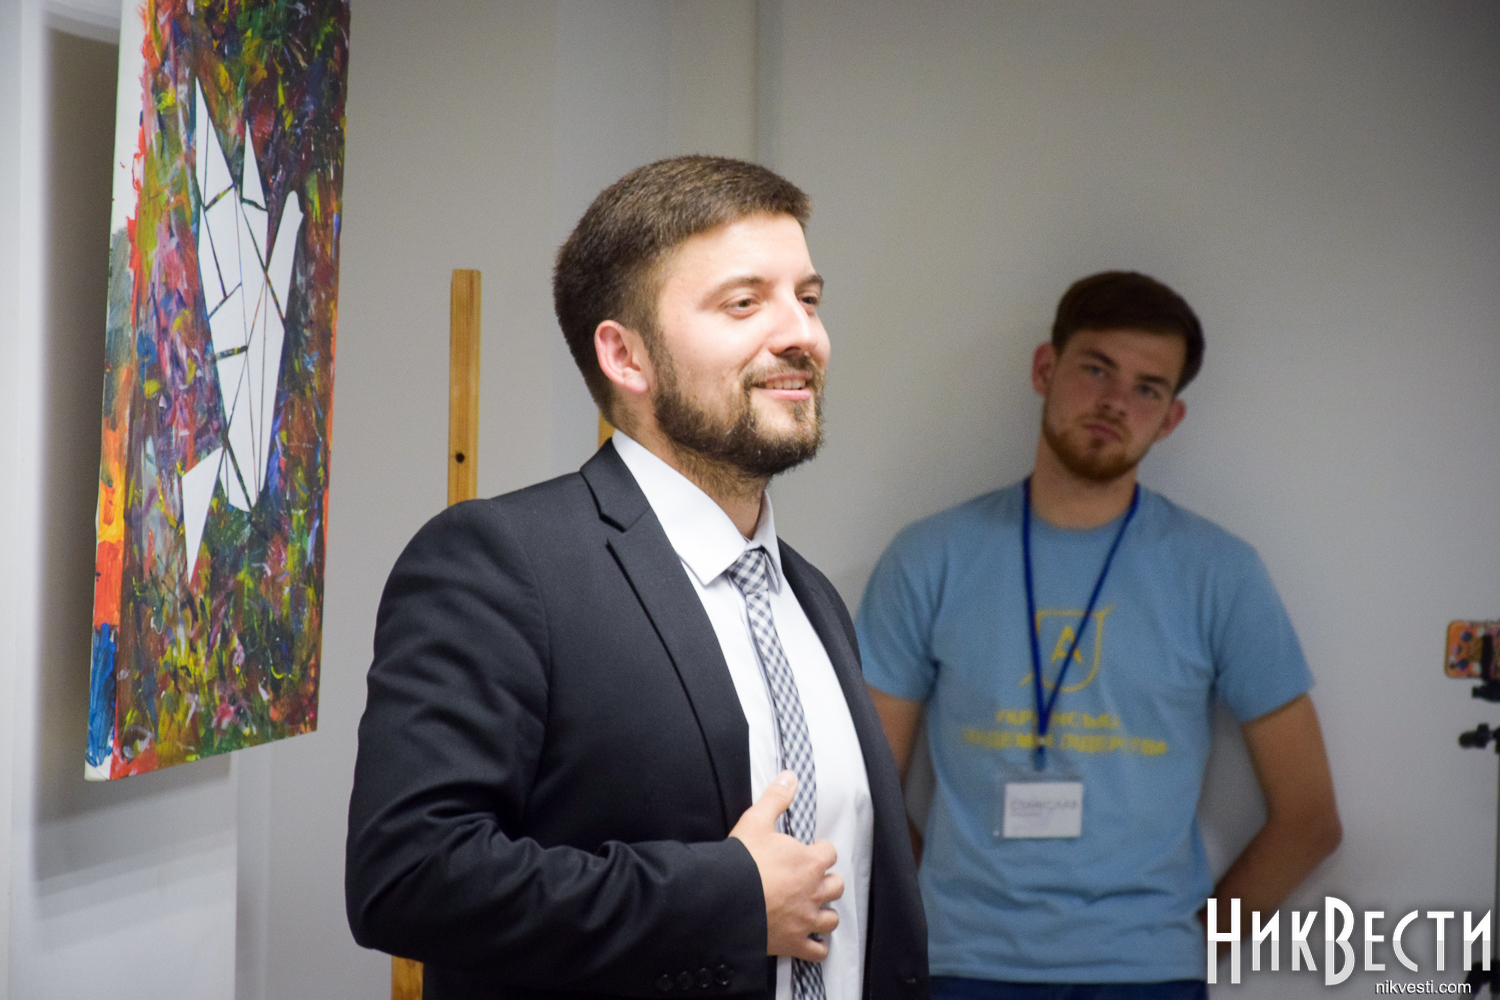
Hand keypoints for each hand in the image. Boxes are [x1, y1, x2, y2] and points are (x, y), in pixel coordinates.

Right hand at [729, 771, 842, 960]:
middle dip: (827, 881)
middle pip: (836, 886)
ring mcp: (805, 919)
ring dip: (826, 912)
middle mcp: (813, 891)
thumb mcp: (756, 820)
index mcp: (809, 862)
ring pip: (832, 918)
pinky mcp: (794, 942)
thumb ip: (776, 797)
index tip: (810, 851)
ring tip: (815, 907)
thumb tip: (790, 776)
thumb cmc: (741, 861)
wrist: (724, 899)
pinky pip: (818, 950)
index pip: (829, 853)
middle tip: (812, 879)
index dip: (820, 851)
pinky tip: (813, 941)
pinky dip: (818, 946)